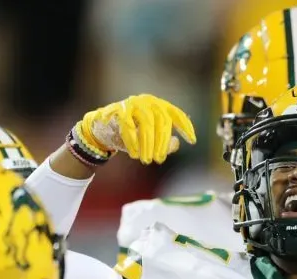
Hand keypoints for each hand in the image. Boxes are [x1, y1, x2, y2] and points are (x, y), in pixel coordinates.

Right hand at [76, 94, 196, 163]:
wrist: (104, 128)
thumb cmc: (132, 134)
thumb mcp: (152, 139)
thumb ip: (166, 142)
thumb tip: (176, 143)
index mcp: (159, 105)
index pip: (176, 114)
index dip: (185, 127)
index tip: (192, 141)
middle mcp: (148, 101)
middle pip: (162, 121)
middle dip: (162, 143)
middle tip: (159, 159)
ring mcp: (133, 103)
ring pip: (147, 123)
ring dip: (148, 144)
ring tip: (146, 160)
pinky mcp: (119, 109)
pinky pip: (128, 126)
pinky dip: (132, 141)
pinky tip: (135, 154)